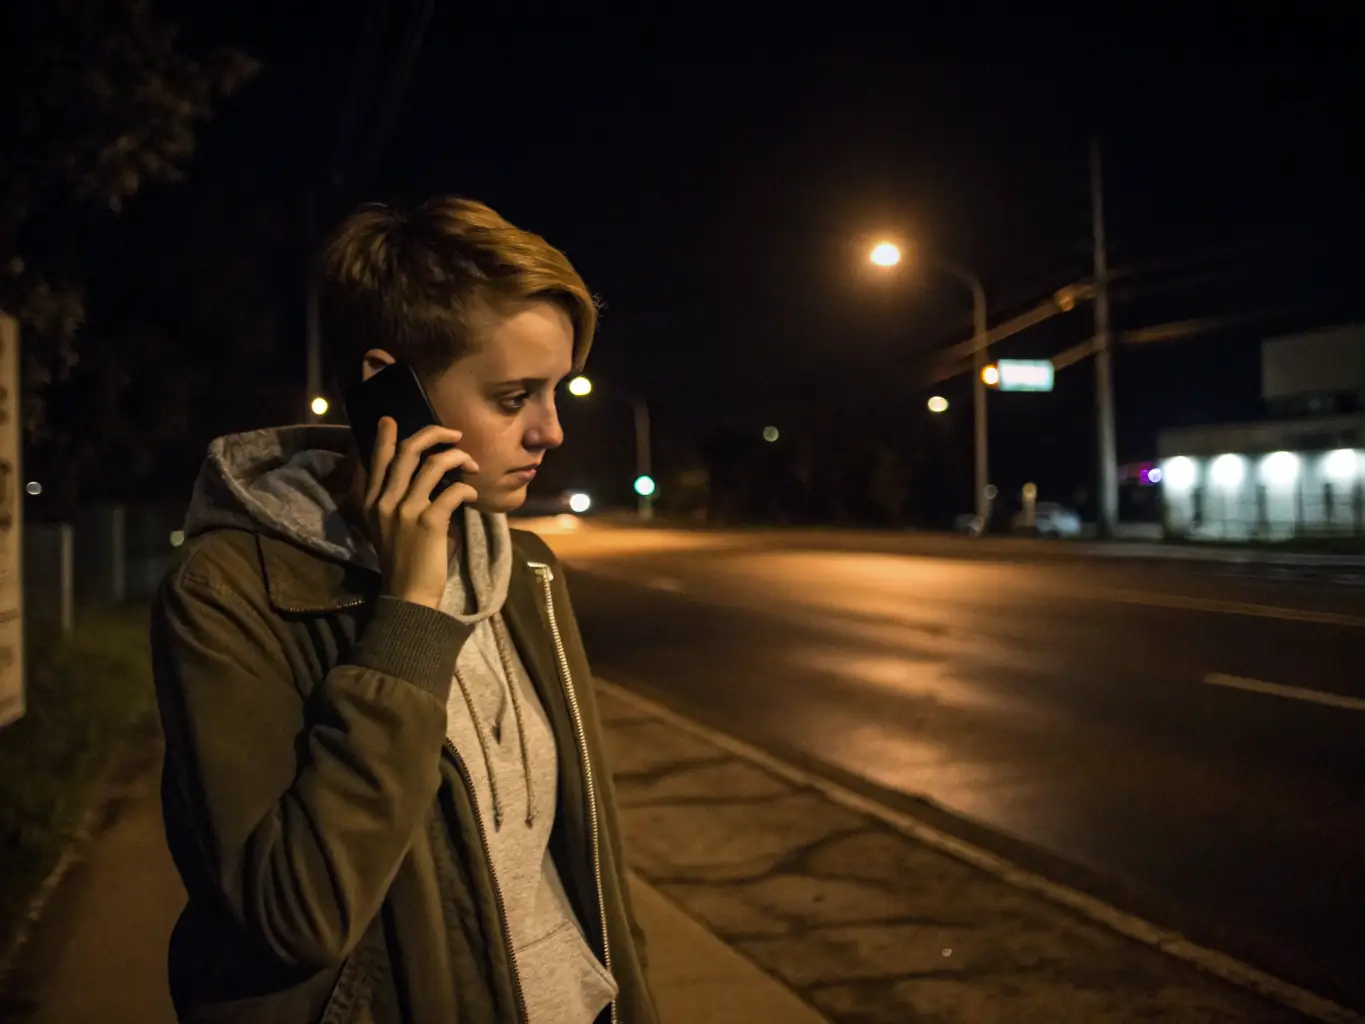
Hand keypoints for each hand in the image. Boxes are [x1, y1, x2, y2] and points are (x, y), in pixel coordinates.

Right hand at [364, 418, 479, 609]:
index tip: (391, 420)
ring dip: (458, 458)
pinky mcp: (428, 523)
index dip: (384, 436)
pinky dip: (466, 488)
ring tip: (471, 464)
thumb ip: (392, 499)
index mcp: (371, 501)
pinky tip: (470, 495)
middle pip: (407, 451)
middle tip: (454, 434)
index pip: (376, 459)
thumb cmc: (403, 559)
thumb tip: (419, 472)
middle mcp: (384, 501)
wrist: (408, 594)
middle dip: (433, 434)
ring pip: (433, 465)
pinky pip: (452, 491)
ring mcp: (405, 511)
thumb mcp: (384, 525)